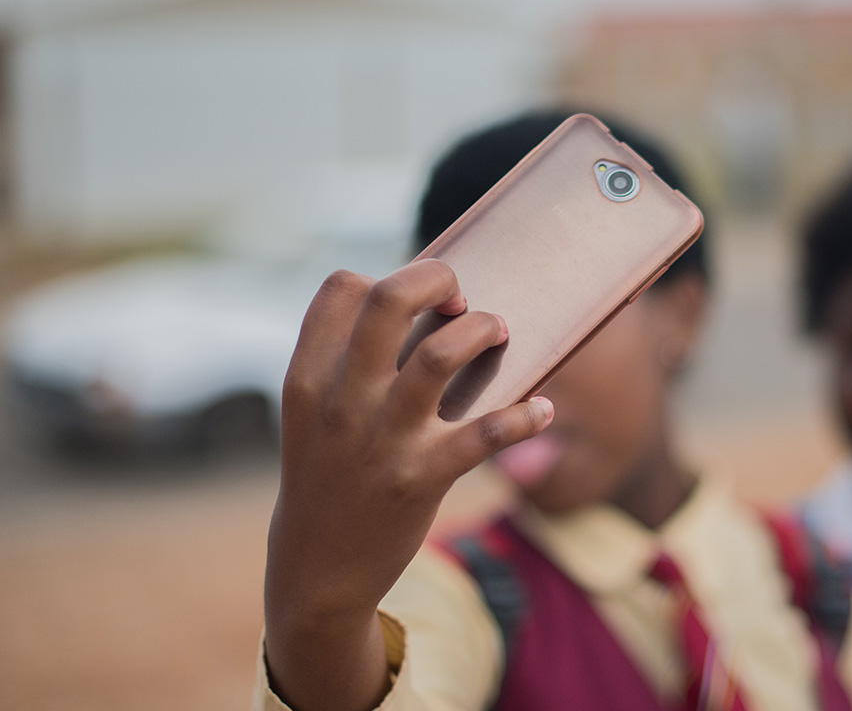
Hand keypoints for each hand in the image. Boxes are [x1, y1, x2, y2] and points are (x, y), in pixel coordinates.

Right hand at [263, 260, 552, 710]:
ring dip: (483, 330)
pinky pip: (487, 434)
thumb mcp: (314, 417)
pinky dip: (526, 416)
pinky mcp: (422, 479)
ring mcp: (382, 440)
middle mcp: (342, 400)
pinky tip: (542, 411)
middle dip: (438, 280)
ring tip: (499, 333)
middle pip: (390, 300)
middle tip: (461, 300)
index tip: (419, 301)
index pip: (342, 288)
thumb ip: (350, 366)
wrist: (316, 573)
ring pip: (442, 355)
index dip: (389, 279)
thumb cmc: (329, 478)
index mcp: (309, 377)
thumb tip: (428, 310)